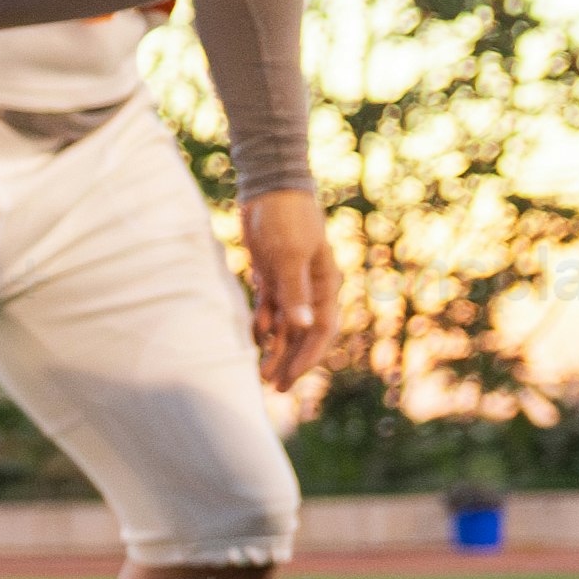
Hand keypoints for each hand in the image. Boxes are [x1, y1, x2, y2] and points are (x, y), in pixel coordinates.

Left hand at [238, 186, 334, 392]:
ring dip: (276, 349)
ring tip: (262, 375)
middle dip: (291, 362)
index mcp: (324, 285)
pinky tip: (255, 341)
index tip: (290, 380)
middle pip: (304, 334)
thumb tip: (301, 328)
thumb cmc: (284, 219)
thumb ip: (294, 292)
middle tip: (275, 389)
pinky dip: (264, 326)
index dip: (307, 358)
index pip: (320, 331)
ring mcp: (291, 282)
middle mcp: (311, 288)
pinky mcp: (272, 275)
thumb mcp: (288, 256)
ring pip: (286, 325)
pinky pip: (270, 309)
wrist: (269, 189)